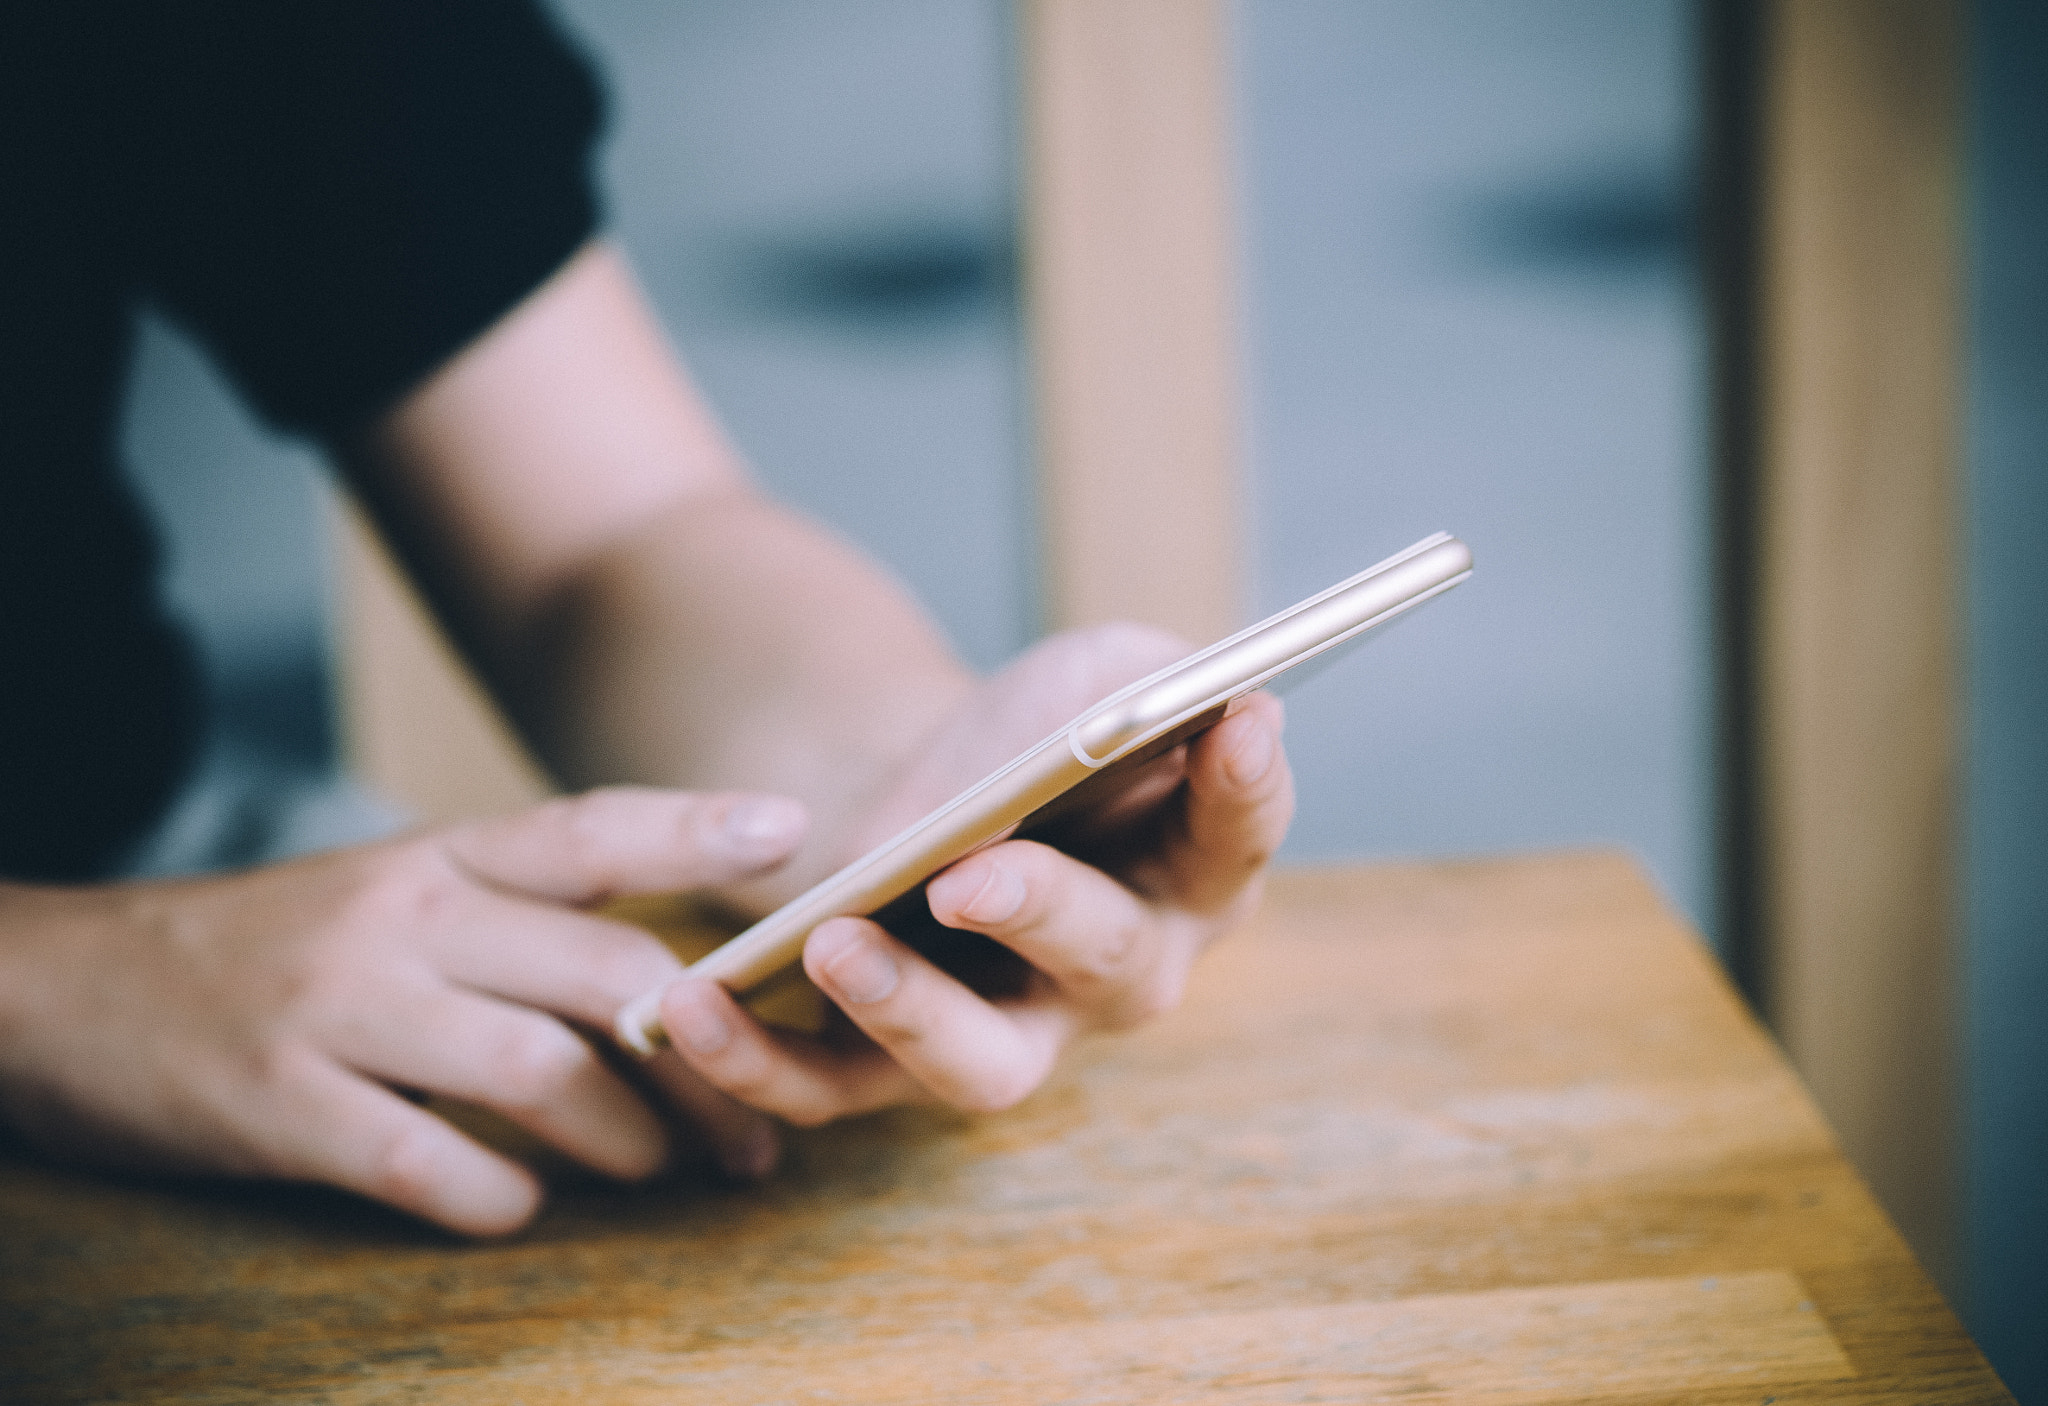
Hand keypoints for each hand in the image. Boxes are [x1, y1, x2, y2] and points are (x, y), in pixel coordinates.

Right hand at [0, 787, 807, 1235]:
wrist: (70, 987)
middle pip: (597, 972)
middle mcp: (403, 918)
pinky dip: (498, 1197)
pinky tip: (523, 1206)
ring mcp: (340, 1009)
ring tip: (668, 1170)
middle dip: (700, 1059)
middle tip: (759, 1127)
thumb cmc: (277, 947)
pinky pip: (426, 1163)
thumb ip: (518, 918)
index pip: (588, 828)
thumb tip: (670, 986)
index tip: (789, 834)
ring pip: (535, 1070)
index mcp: (438, 858)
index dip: (692, 829)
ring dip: (625, 1137)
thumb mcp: (395, 895)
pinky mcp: (281, 1105)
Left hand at [653, 623, 1294, 1133]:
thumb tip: (1218, 698)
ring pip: (979, 1065)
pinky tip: (693, 1002)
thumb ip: (1163, 682)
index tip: (1236, 721)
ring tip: (837, 941)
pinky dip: (756, 1061)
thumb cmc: (1031, 734)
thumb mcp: (1102, 676)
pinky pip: (828, 1086)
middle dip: (1043, 914)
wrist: (917, 790)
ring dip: (909, 1011)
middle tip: (970, 873)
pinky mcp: (884, 1062)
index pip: (1239, 841)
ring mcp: (1005, 1031)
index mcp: (1190, 877)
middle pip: (1106, 964)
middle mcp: (1114, 976)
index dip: (1246, 791)